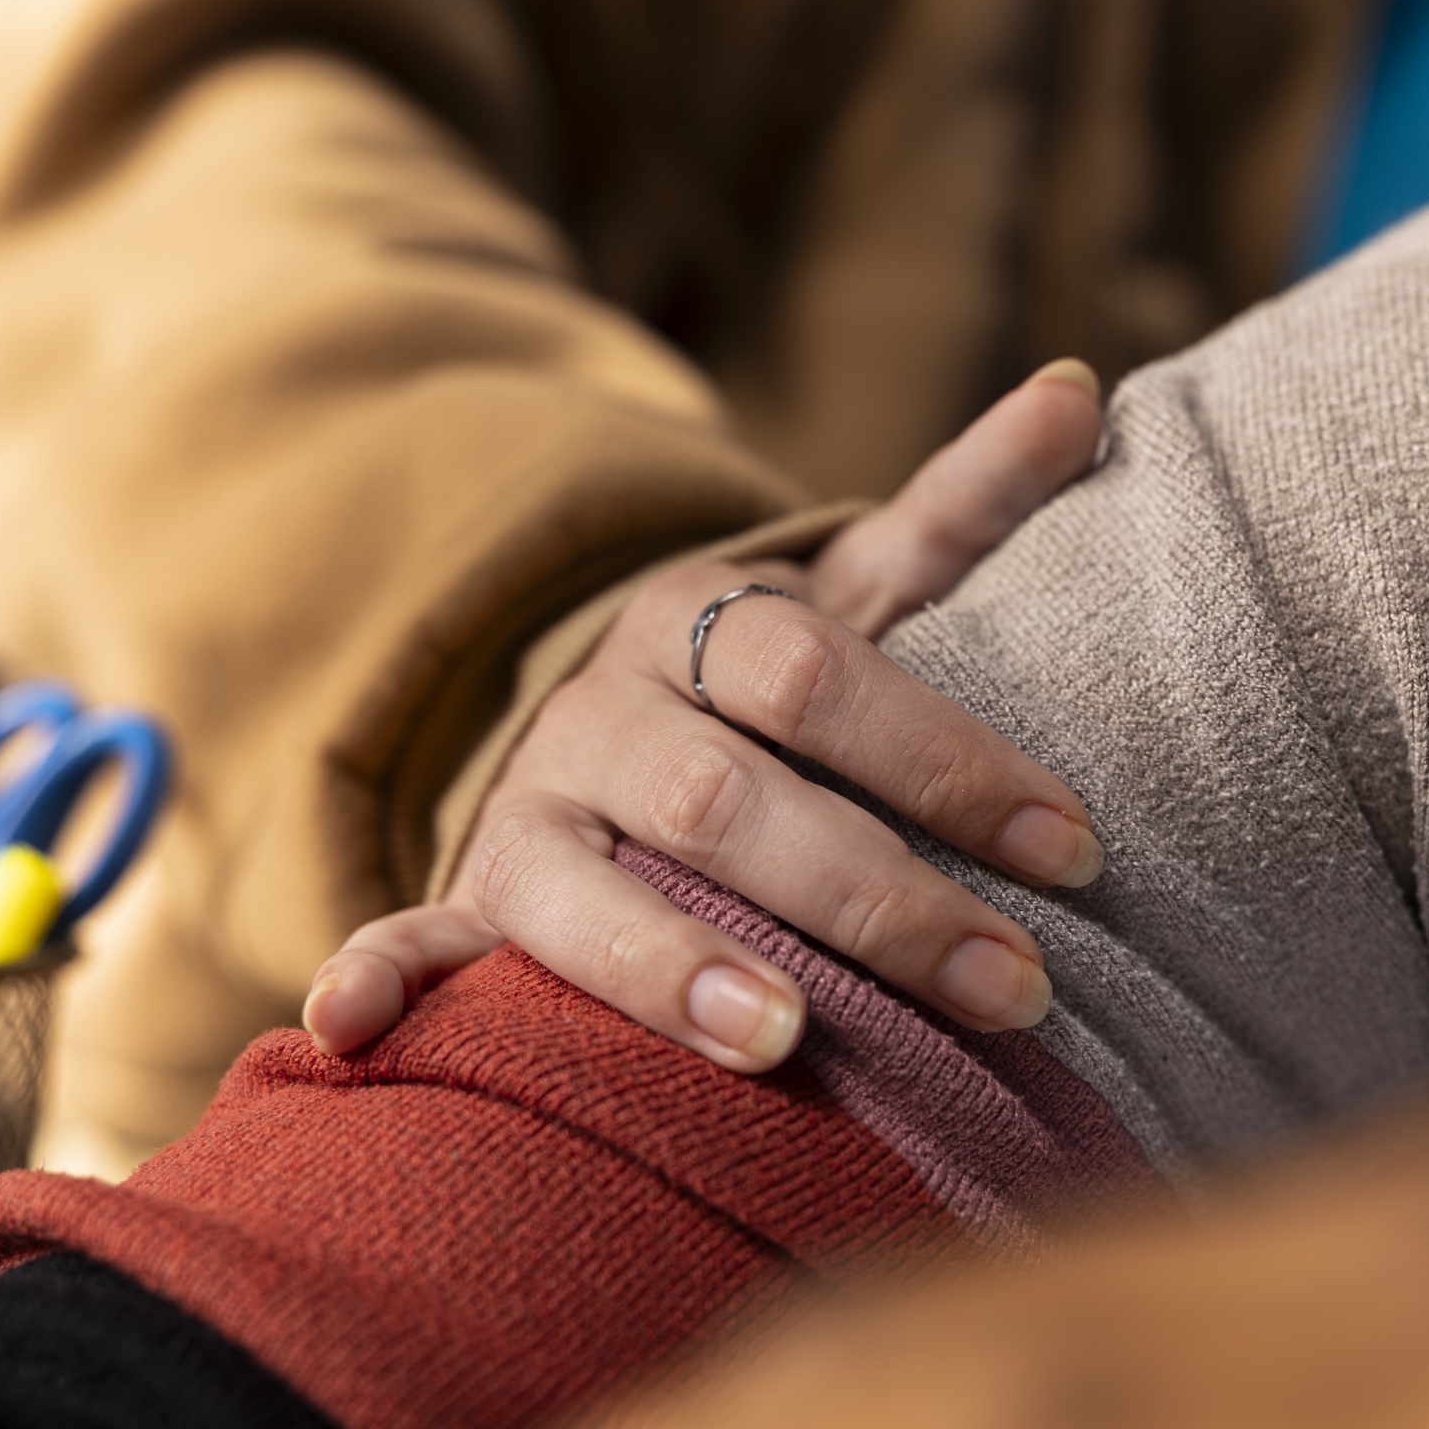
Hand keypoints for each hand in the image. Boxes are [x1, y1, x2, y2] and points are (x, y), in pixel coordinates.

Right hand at [305, 362, 1107, 1066]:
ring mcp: (529, 812)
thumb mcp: (854, 590)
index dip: (946, 760)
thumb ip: (964, 508)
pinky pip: (411, 935)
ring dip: (673, 967)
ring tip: (784, 1043)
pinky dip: (376, 980)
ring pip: (586, 889)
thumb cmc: (767, 682)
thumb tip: (1081, 385)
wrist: (604, 715)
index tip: (1074, 851)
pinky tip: (347, 1035)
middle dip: (873, 900)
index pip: (821, 678)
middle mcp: (605, 715)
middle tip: (1012, 991)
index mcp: (703, 624)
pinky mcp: (472, 902)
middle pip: (727, 800)